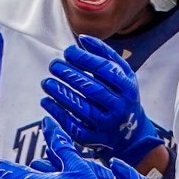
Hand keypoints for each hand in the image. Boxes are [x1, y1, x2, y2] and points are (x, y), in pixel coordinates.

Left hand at [40, 37, 165, 164]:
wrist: (131, 134)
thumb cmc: (121, 95)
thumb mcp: (122, 74)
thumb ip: (105, 54)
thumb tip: (82, 39)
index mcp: (128, 88)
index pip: (105, 70)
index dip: (85, 59)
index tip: (67, 52)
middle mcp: (120, 107)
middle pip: (92, 89)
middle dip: (70, 75)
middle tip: (53, 65)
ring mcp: (108, 126)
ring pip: (82, 109)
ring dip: (60, 94)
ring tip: (46, 82)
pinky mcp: (95, 140)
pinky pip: (73, 126)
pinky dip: (58, 113)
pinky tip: (46, 101)